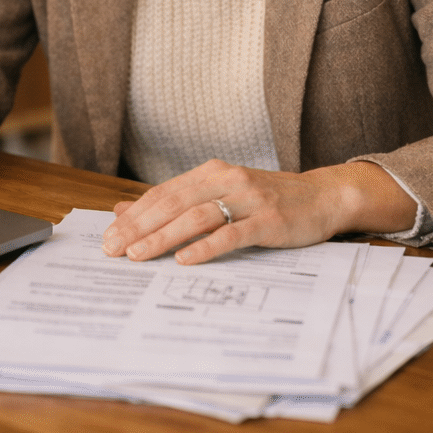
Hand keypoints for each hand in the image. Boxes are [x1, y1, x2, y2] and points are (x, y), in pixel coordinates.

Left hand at [100, 159, 415, 264]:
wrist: (324, 196)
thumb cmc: (267, 199)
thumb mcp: (221, 193)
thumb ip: (176, 201)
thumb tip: (125, 209)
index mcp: (211, 172)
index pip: (163, 193)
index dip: (133, 215)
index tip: (108, 236)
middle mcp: (226, 179)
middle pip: (173, 203)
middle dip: (139, 227)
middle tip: (113, 249)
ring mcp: (248, 199)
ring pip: (197, 216)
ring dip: (164, 237)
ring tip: (139, 256)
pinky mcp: (268, 220)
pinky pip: (232, 233)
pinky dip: (206, 246)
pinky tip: (185, 259)